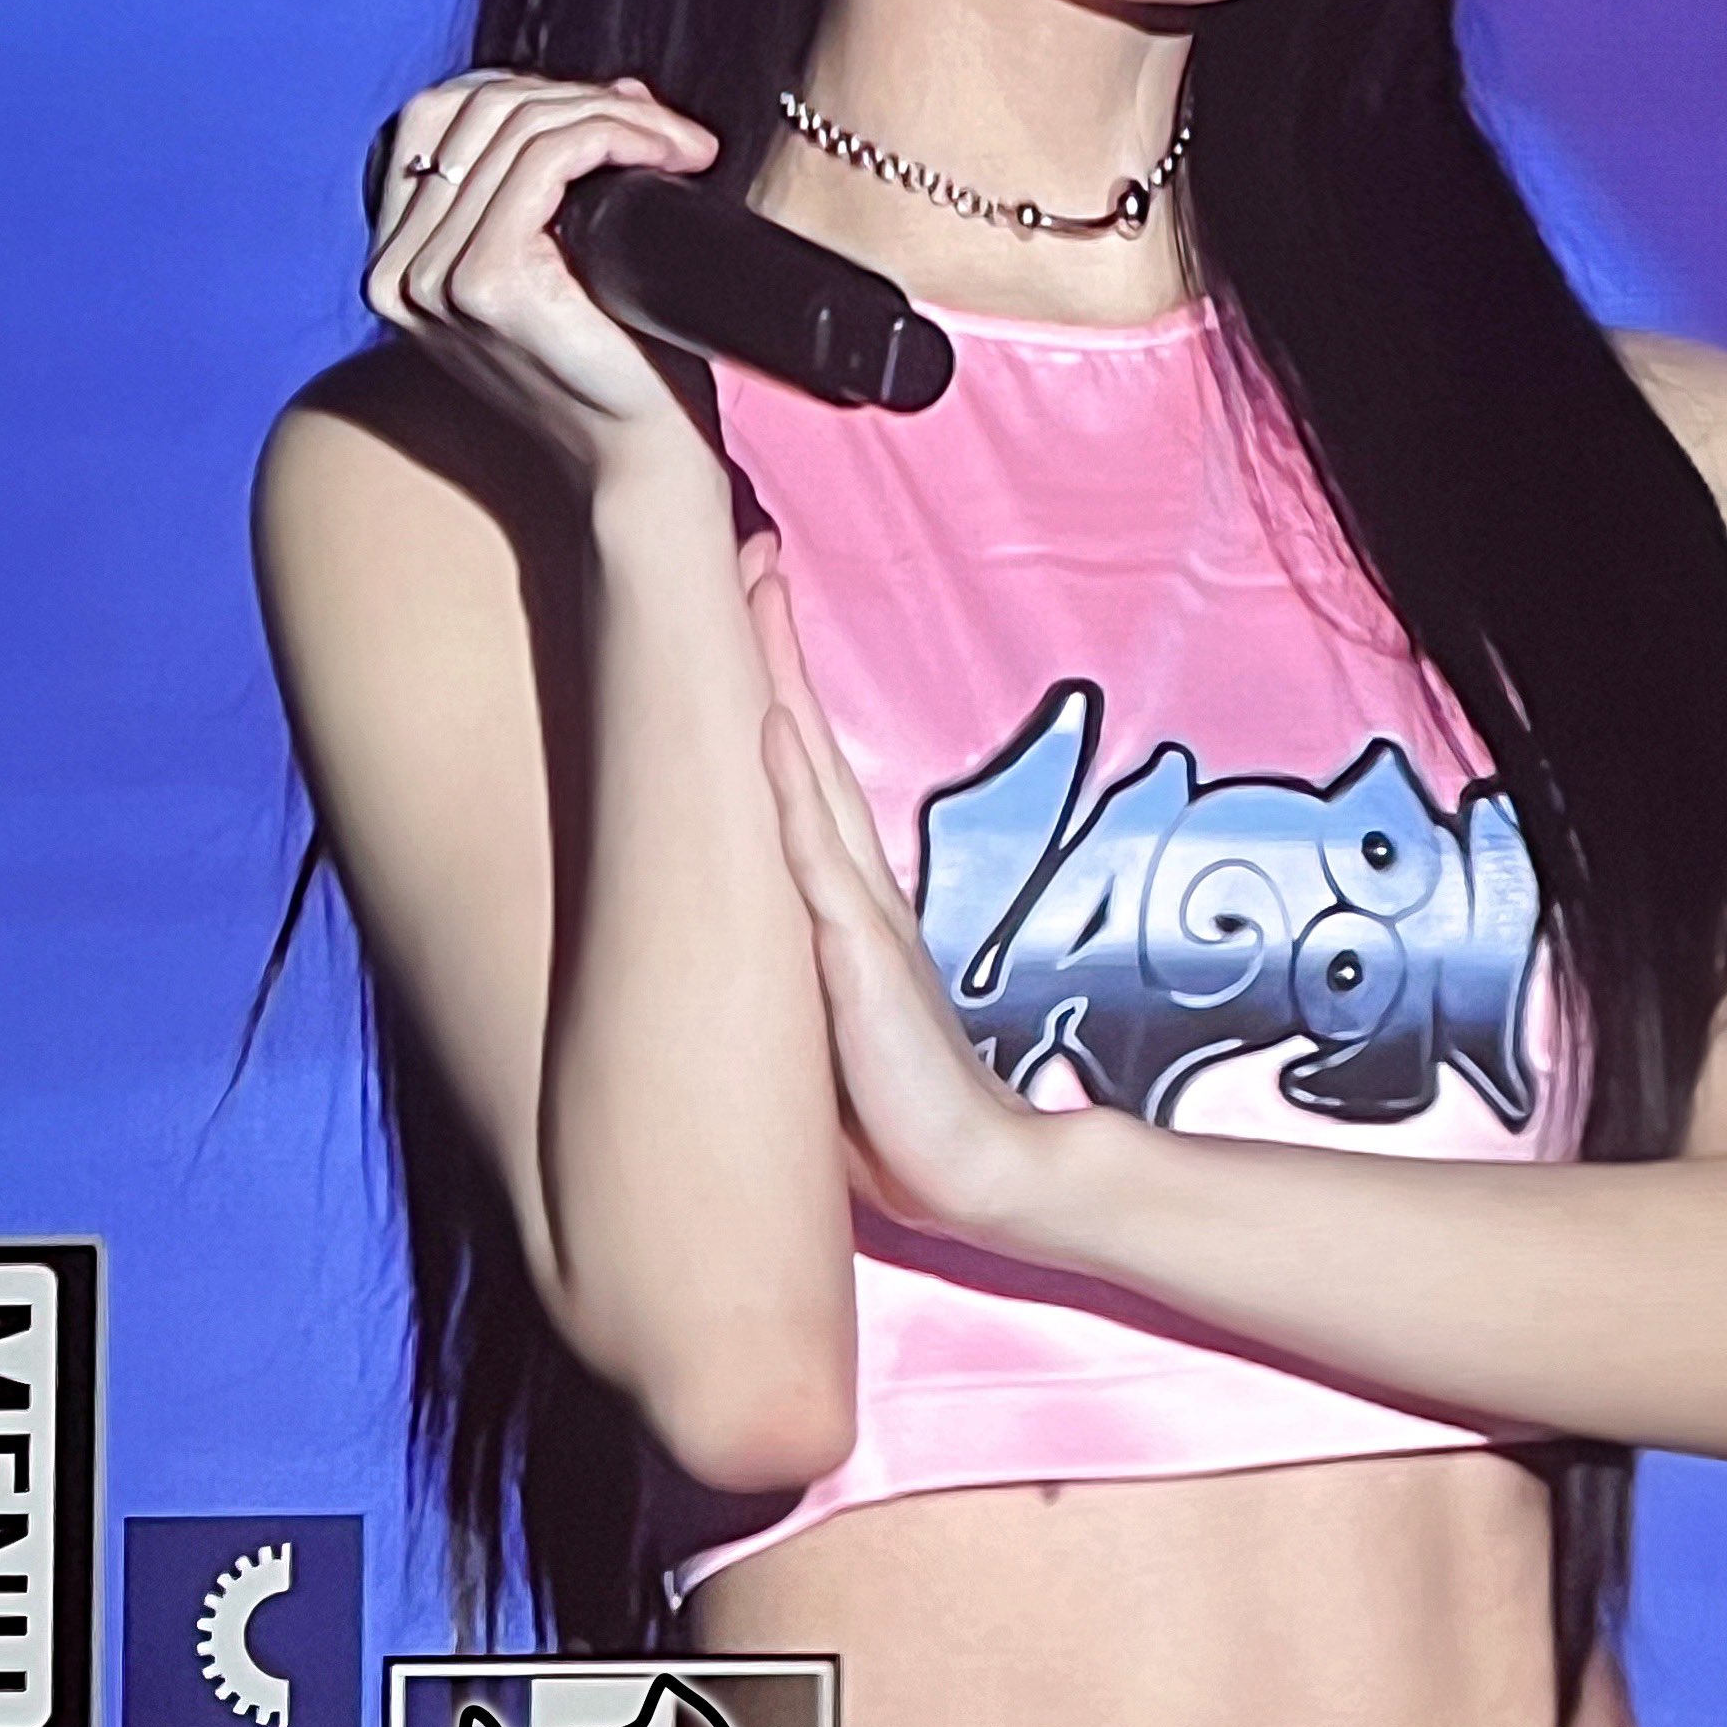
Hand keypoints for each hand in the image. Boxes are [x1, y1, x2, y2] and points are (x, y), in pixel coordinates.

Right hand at [361, 67, 723, 488]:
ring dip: (613, 113)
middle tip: (667, 129)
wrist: (645, 456)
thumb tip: (616, 88)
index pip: (436, 117)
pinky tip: (669, 153)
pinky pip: (548, 159)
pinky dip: (616, 134)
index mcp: (398, 263)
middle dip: (579, 96)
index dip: (525, 89)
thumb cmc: (621, 362)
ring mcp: (431, 279)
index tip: (612, 112)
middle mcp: (396, 272)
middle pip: (475, 110)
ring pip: (516, 125)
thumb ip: (565, 177)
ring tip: (681, 143)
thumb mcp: (573, 255)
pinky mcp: (484, 283)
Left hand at [746, 560, 1053, 1247]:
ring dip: (780, 689)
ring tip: (753, 605)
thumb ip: (810, 962)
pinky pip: (818, 866)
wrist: (979, 1172)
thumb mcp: (837, 1013)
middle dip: (775, 647)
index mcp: (844, 899)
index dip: (775, 682)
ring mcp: (861, 919)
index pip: (802, 770)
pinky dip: (792, 797)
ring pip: (810, 781)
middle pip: (804, 744)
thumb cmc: (901, 1104)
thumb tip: (746, 932)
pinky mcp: (863, 964)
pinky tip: (772, 736)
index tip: (749, 600)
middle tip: (752, 555)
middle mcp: (853, 889)